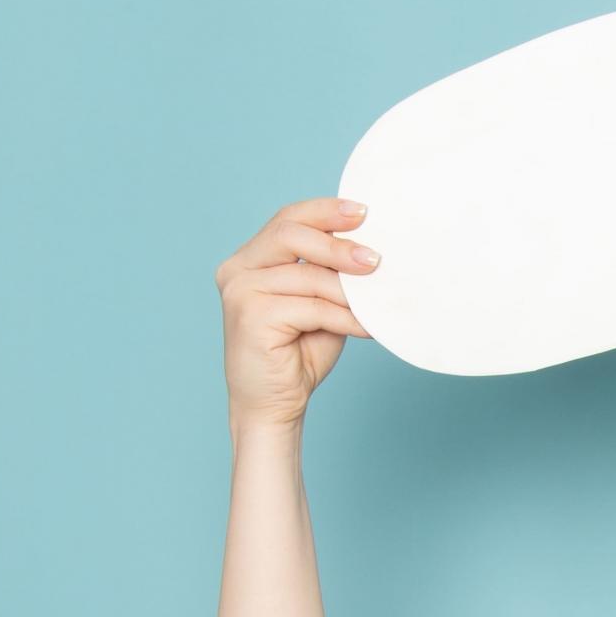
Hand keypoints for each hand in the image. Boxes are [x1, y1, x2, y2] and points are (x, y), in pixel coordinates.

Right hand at [215, 196, 377, 430]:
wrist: (274, 405)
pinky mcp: (251, 317)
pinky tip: (365, 327)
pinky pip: (310, 307)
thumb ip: (331, 275)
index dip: (325, 211)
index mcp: (251, 258)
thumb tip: (371, 251)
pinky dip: (344, 317)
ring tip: (377, 304)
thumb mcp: (320, 303)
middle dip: (338, 244)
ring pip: (306, 276)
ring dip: (349, 292)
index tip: (364, 212)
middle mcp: (238, 269)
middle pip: (290, 234)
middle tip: (375, 260)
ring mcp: (240, 292)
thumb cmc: (298, 353)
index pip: (288, 220)